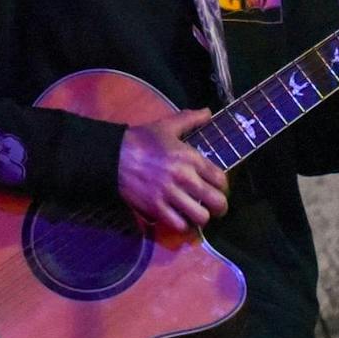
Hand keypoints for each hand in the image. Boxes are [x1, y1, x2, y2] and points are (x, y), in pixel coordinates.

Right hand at [118, 108, 228, 233]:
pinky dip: (182, 224)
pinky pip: (179, 225)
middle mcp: (184, 178)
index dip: (223, 187)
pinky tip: (180, 217)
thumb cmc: (143, 140)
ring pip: (200, 217)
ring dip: (201, 217)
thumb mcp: (168, 125)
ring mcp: (170, 195)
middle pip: (216, 202)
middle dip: (219, 207)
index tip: (218, 188)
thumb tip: (209, 112)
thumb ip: (191, 118)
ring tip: (197, 213)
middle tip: (214, 206)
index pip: (221, 180)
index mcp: (190, 158)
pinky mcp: (156, 208)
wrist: (115, 155)